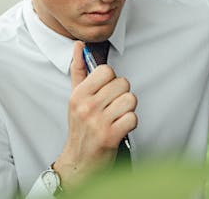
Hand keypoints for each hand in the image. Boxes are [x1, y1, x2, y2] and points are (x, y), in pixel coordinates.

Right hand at [53, 41, 136, 188]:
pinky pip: (133, 118)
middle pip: (123, 84)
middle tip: (113, 107)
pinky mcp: (110, 136)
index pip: (106, 71)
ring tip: (117, 117)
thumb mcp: (75, 98)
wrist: (79, 161)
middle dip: (122, 95)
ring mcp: (99, 122)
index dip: (111, 80)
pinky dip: (130, 123)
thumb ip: (78, 70)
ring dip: (128, 109)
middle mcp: (87, 107)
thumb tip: (79, 45)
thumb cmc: (80, 127)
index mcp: (78, 94)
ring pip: (130, 99)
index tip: (106, 91)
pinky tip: (120, 127)